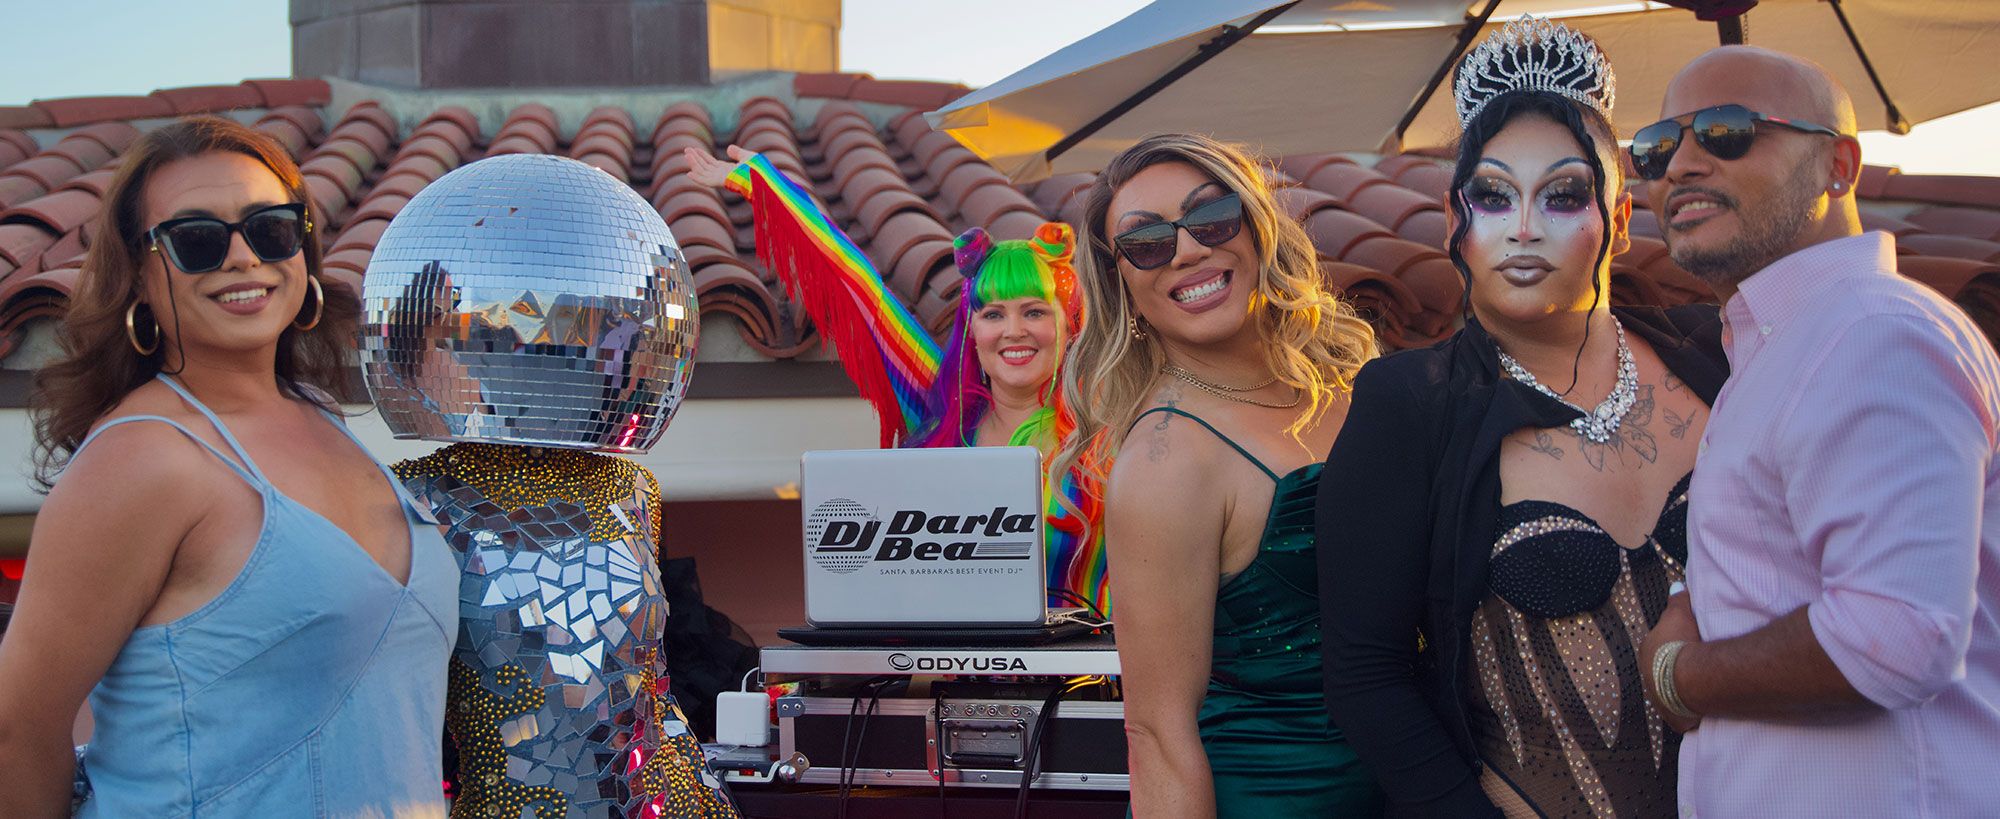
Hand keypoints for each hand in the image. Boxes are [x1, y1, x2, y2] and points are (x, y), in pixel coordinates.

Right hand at [682, 144, 751, 187]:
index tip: (694, 150)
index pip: (712, 163)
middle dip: (696, 158)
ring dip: (694, 164)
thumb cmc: (758, 169)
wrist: (762, 176)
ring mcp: (722, 179)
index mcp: (729, 170)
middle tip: (686, 150)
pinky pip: (707, 181)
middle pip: (706, 167)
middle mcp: (723, 175)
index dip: (702, 156)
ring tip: (686, 155)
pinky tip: (689, 173)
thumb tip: (728, 148)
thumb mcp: (747, 157)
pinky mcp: (721, 182)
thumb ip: (737, 153)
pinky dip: (698, 178)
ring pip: (704, 172)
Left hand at [1641, 591, 1702, 732]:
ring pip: (1671, 693)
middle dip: (1676, 669)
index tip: (1688, 643)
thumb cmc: (1681, 643)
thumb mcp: (1678, 614)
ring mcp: (1659, 701)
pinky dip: (1692, 711)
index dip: (1673, 645)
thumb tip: (1677, 586)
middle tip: (1697, 665)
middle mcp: (1647, 679)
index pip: (1658, 647)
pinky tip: (1704, 708)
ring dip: (1683, 690)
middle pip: (1663, 672)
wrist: (1691, 677)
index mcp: (1646, 653)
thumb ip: (1677, 600)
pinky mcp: (1674, 719)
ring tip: (1703, 686)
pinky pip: (1684, 714)